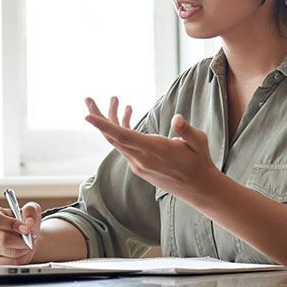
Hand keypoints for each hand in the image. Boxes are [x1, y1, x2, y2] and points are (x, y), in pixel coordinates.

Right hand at [0, 201, 40, 264]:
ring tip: (28, 243)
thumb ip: (30, 211)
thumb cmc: (25, 221)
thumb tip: (29, 223)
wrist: (26, 237)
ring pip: (9, 252)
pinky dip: (22, 258)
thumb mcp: (30, 210)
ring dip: (24, 249)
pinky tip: (23, 251)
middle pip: (3, 239)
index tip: (27, 228)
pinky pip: (11, 262)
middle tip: (32, 238)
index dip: (12, 224)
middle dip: (23, 240)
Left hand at [84, 96, 218, 200]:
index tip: (87, 116)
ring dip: (113, 120)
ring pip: (117, 140)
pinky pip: (124, 145)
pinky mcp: (139, 166)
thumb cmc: (199, 162)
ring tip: (116, 100)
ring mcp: (138, 164)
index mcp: (153, 150)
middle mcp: (141, 158)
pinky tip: (128, 114)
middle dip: (99, 116)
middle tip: (88, 99)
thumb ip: (186, 130)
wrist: (198, 188)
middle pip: (111, 136)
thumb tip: (176, 119)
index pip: (122, 136)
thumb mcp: (198, 141)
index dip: (103, 125)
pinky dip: (122, 129)